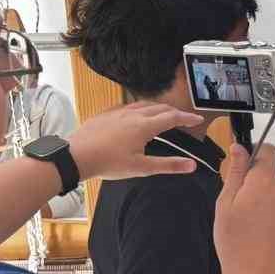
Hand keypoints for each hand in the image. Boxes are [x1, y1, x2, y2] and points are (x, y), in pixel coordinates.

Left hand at [66, 101, 203, 181]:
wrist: (76, 156)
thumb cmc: (108, 163)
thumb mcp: (142, 168)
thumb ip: (168, 165)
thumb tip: (192, 165)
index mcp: (145, 126)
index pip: (173, 118)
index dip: (187, 118)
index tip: (197, 119)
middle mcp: (133, 115)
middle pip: (160, 108)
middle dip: (175, 112)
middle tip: (183, 119)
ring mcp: (118, 113)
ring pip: (143, 105)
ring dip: (158, 108)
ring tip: (163, 114)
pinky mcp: (106, 115)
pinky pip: (128, 107)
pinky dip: (140, 108)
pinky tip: (136, 116)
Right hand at [215, 143, 274, 273]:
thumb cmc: (234, 239)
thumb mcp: (226, 203)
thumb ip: (236, 172)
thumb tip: (240, 147)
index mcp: (266, 181)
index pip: (268, 151)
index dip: (255, 153)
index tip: (242, 167)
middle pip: (270, 173)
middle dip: (254, 182)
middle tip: (237, 205)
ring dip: (263, 198)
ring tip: (247, 222)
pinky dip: (271, 211)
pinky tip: (259, 230)